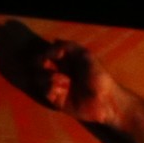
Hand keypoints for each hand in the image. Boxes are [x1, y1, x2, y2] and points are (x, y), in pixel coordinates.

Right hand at [0, 28, 118, 127]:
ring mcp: (57, 85)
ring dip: (48, 77)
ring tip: (63, 81)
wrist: (104, 101)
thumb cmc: (98, 76)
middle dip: (41, 63)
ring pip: (38, 77)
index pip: (48, 52)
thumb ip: (69, 46)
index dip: (48, 52)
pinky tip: (62, 90)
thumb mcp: (86, 55)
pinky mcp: (56, 99)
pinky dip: (50, 88)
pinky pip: (45, 91)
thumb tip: (53, 41)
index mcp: (66, 61)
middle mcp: (59, 72)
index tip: (57, 54)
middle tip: (48, 65)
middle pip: (39, 64)